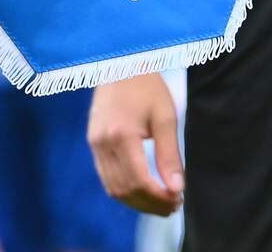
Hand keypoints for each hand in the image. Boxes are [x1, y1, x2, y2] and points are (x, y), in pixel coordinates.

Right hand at [87, 73, 183, 215]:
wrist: (120, 64)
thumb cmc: (147, 87)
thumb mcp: (165, 117)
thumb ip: (169, 155)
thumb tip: (177, 188)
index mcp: (121, 135)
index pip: (140, 181)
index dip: (159, 197)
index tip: (178, 200)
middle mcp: (103, 144)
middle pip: (125, 190)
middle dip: (150, 204)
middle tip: (173, 206)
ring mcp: (95, 144)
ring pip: (113, 188)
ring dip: (137, 202)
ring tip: (161, 202)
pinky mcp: (93, 143)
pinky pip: (106, 178)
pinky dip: (125, 190)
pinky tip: (143, 190)